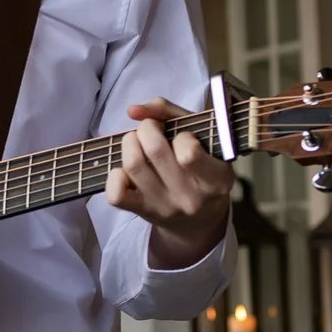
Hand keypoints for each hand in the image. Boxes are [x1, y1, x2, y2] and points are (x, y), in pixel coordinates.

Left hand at [103, 99, 233, 269]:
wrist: (198, 221)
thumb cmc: (201, 169)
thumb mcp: (203, 140)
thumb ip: (171, 114)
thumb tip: (134, 110)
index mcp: (215, 179)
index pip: (189, 153)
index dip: (181, 135)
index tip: (182, 136)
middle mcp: (190, 197)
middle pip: (155, 150)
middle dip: (147, 128)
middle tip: (151, 130)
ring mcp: (164, 207)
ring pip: (133, 165)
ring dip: (129, 143)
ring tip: (136, 142)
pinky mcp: (142, 213)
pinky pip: (117, 194)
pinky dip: (115, 175)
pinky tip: (127, 170)